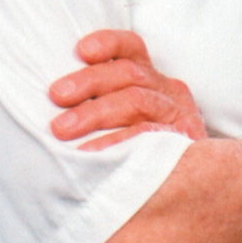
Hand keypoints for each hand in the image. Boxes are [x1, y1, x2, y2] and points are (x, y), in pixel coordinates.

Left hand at [49, 29, 207, 151]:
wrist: (189, 199)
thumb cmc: (138, 155)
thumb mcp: (122, 121)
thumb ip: (100, 103)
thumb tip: (52, 98)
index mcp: (150, 79)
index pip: (131, 49)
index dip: (108, 43)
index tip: (81, 50)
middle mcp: (168, 92)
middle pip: (128, 73)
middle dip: (89, 81)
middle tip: (57, 95)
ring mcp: (179, 118)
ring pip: (136, 100)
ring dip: (95, 112)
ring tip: (62, 128)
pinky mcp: (185, 144)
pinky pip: (148, 137)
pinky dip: (117, 143)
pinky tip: (91, 154)